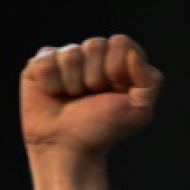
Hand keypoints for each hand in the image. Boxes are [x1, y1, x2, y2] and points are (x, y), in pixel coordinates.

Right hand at [19, 34, 163, 189]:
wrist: (67, 147)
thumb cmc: (103, 130)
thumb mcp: (139, 111)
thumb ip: (149, 81)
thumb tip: (133, 53)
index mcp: (119, 63)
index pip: (120, 42)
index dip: (117, 66)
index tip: (114, 89)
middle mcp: (93, 57)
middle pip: (95, 44)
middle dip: (95, 77)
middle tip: (91, 96)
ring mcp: (66, 59)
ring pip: (71, 53)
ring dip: (73, 83)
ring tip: (72, 98)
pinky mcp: (40, 65)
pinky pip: (46, 60)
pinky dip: (51, 83)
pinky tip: (54, 95)